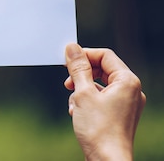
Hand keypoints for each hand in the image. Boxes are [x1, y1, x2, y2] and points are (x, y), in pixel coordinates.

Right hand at [64, 43, 145, 160]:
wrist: (107, 160)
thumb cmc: (99, 129)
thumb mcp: (83, 93)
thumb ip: (77, 68)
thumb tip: (72, 48)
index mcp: (127, 81)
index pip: (105, 56)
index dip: (84, 55)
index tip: (66, 61)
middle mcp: (131, 90)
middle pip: (103, 70)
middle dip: (82, 75)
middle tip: (68, 83)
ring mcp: (127, 104)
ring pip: (100, 85)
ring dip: (82, 91)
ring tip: (74, 104)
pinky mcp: (120, 115)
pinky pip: (102, 99)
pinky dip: (88, 102)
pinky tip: (78, 113)